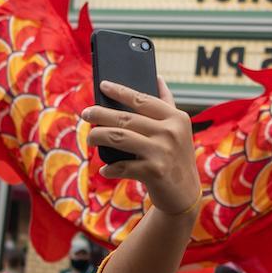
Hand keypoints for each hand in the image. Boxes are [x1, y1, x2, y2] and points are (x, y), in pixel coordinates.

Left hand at [82, 79, 200, 219]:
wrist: (185, 195)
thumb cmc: (176, 157)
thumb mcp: (179, 129)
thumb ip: (168, 104)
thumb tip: (157, 77)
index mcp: (177, 118)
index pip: (142, 99)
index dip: (120, 91)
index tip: (102, 85)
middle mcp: (171, 132)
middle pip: (125, 118)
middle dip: (100, 114)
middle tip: (86, 113)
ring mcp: (162, 152)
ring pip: (118, 137)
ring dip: (99, 136)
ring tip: (90, 137)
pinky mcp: (154, 172)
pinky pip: (122, 166)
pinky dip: (110, 168)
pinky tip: (105, 169)